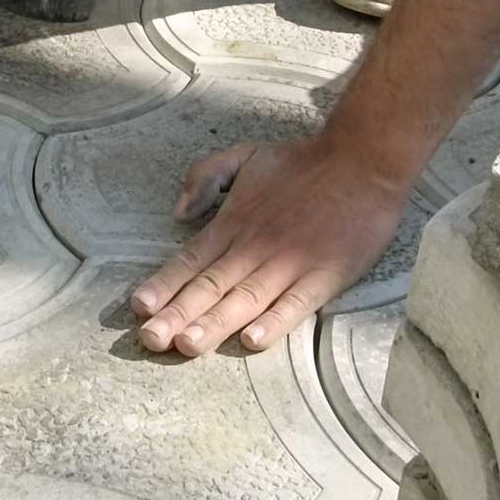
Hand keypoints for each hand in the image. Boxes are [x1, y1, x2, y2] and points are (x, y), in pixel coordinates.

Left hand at [130, 135, 413, 356]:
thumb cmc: (301, 161)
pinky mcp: (324, 275)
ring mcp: (290, 263)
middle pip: (210, 286)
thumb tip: (178, 213)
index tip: (137, 308)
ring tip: (187, 344)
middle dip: (177, 315)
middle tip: (149, 340)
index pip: (190, 260)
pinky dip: (276, 322)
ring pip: (245, 299)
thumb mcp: (244, 155)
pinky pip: (296, 303)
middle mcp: (255, 247)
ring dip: (215, 324)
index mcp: (234, 223)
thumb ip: (205, 176)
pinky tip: (253, 340)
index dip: (163, 285)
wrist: (362, 160)